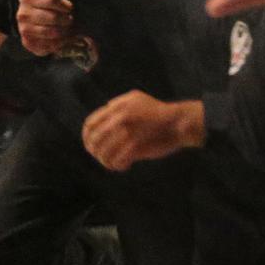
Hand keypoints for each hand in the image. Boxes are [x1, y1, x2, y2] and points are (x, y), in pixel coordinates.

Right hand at [16, 0, 74, 56]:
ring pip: (51, 32)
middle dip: (66, 20)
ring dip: (64, 32)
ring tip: (68, 29)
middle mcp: (23, 15)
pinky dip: (59, 43)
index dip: (65, 5)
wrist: (30, 23)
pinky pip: (48, 45)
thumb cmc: (42, 7)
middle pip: (53, 18)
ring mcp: (24, 30)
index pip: (52, 0)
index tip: (70, 8)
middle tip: (70, 20)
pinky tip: (62, 39)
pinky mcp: (28, 43)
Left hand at [83, 92, 204, 171]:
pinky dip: (118, 166)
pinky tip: (125, 165)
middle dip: (95, 151)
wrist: (177, 122)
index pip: (90, 124)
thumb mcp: (136, 98)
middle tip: (102, 157)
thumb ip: (119, 102)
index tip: (91, 146)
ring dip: (106, 161)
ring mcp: (126, 133)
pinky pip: (118, 161)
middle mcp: (119, 119)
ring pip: (104, 153)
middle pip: (94, 141)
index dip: (87, 137)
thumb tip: (106, 108)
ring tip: (113, 163)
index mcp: (116, 108)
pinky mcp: (135, 146)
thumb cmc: (158, 112)